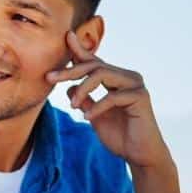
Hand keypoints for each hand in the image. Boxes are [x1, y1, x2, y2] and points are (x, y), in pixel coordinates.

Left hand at [45, 31, 172, 168]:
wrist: (139, 155)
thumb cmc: (119, 135)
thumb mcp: (94, 115)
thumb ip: (84, 99)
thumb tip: (69, 87)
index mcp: (116, 79)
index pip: (94, 62)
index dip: (79, 50)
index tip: (66, 37)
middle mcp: (127, 77)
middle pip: (94, 65)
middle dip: (70, 71)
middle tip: (50, 77)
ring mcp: (135, 85)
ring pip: (103, 74)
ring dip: (83, 88)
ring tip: (72, 105)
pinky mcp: (141, 97)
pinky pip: (113, 96)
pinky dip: (97, 107)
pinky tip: (87, 118)